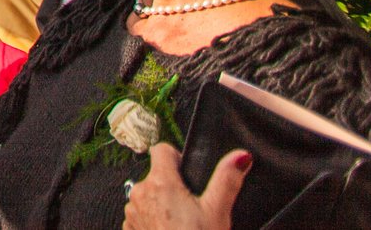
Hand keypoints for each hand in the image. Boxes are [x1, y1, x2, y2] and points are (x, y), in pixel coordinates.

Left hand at [125, 142, 249, 229]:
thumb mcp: (217, 211)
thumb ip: (227, 180)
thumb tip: (240, 157)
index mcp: (160, 182)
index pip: (161, 149)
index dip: (177, 157)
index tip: (187, 172)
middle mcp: (140, 193)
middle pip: (156, 175)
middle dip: (172, 185)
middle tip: (192, 206)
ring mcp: (132, 212)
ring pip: (148, 196)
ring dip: (162, 204)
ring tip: (182, 223)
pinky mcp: (130, 229)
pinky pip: (141, 216)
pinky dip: (153, 221)